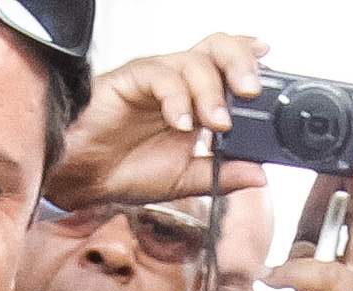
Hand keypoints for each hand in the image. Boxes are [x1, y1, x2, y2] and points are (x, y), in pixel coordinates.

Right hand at [45, 33, 271, 209]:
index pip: (229, 67)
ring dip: (211, 91)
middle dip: (240, 64)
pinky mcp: (131, 79)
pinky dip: (177, 99)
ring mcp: (156, 78)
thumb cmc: (126, 171)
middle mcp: (180, 83)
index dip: (250, 60)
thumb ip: (223, 175)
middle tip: (250, 93)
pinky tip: (179, 124)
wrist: (83, 180)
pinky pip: (161, 76)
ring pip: (194, 60)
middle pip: (218, 48)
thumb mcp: (186, 181)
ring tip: (215, 123)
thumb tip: (260, 175)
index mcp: (196, 100)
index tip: (269, 70)